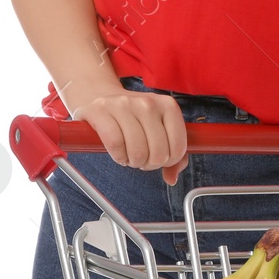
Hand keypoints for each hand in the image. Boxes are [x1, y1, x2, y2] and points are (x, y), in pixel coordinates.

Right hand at [74, 90, 188, 184]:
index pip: (178, 147)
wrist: (102, 98)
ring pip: (137, 150)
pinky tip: (119, 154)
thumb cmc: (135, 119)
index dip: (169, 162)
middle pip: (158, 152)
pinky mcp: (100, 111)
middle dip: (150, 164)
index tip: (159, 159)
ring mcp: (123, 105)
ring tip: (130, 156)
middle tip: (142, 159)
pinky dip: (118, 157)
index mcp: (168, 105)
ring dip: (133, 162)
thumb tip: (172, 179)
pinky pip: (115, 144)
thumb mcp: (159, 130)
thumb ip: (174, 155)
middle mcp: (148, 103)